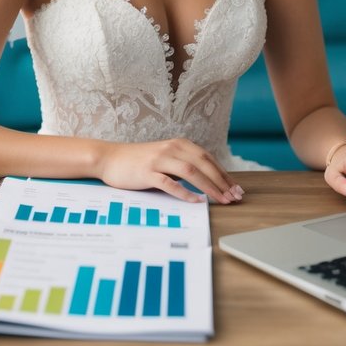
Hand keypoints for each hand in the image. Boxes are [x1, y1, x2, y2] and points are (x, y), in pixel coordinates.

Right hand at [96, 138, 244, 204]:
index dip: (224, 174)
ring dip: (209, 187)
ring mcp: (159, 159)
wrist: (110, 158)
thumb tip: (208, 181)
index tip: (236, 189)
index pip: (208, 158)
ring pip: (191, 171)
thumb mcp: (165, 158)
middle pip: (204, 163)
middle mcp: (171, 149)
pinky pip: (169, 182)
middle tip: (234, 197)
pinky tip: (195, 201)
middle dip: (222, 181)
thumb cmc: (139, 162)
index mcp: (179, 144)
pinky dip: (184, 192)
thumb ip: (184, 165)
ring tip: (221, 200)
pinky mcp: (147, 172)